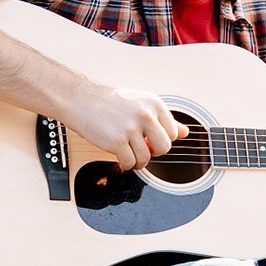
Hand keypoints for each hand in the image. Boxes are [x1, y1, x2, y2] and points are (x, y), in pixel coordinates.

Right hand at [63, 83, 188, 170]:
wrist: (81, 100)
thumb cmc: (109, 102)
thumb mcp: (140, 103)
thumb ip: (163, 118)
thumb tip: (185, 132)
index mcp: (154, 103)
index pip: (173, 133)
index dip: (161, 140)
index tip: (150, 139)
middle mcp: (145, 114)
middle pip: (164, 148)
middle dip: (153, 152)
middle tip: (141, 148)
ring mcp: (131, 128)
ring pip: (146, 158)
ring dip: (137, 161)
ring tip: (128, 153)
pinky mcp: (117, 141)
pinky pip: (130, 163)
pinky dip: (125, 165)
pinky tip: (119, 157)